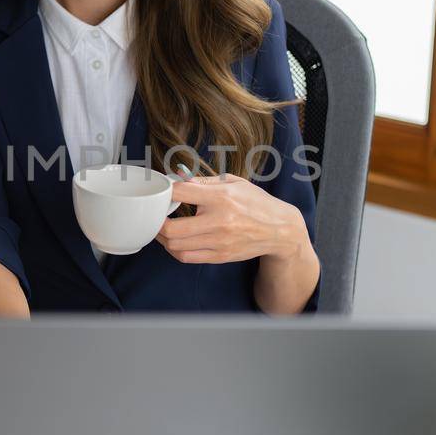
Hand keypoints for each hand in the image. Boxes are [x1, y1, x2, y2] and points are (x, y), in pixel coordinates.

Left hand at [155, 174, 309, 264]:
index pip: (181, 193)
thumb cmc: (256, 202)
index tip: (162, 192)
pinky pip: (186, 257)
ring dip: (163, 238)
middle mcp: (219, 221)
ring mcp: (219, 242)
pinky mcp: (220, 256)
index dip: (165, 192)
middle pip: (171, 228)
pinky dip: (175, 250)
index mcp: (221, 197)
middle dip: (156, 222)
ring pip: (175, 246)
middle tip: (155, 216)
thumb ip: (203, 181)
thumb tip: (177, 177)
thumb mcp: (234, 183)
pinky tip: (175, 241)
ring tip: (163, 229)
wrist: (280, 230)